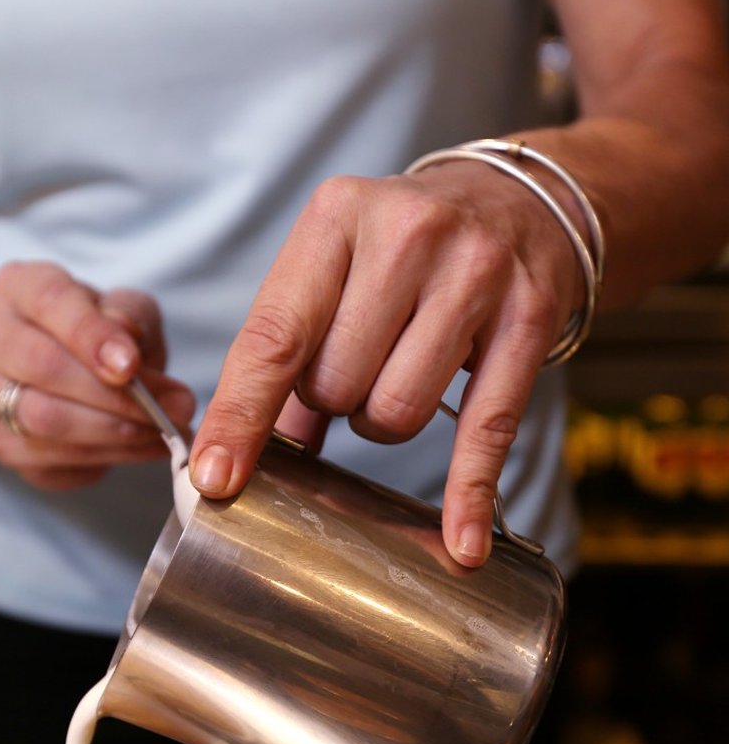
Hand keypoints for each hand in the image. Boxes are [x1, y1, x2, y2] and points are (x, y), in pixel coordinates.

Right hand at [0, 261, 194, 489]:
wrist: (49, 367)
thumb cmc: (94, 332)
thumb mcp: (123, 307)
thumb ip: (131, 318)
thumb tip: (129, 355)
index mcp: (17, 287)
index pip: (50, 303)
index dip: (92, 336)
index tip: (132, 367)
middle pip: (42, 367)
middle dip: (113, 395)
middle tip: (170, 410)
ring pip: (43, 422)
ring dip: (113, 434)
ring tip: (163, 434)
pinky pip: (49, 460)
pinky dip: (103, 458)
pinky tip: (140, 449)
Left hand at [190, 163, 579, 564]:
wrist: (519, 200)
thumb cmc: (402, 248)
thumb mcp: (333, 270)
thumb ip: (286, 356)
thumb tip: (237, 454)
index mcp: (336, 218)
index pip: (273, 338)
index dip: (241, 416)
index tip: (216, 477)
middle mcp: (406, 234)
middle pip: (336, 384)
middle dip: (333, 400)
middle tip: (358, 367)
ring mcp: (474, 274)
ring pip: (397, 409)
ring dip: (383, 420)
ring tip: (399, 375)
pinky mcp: (528, 318)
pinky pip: (485, 429)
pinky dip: (468, 493)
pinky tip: (462, 544)